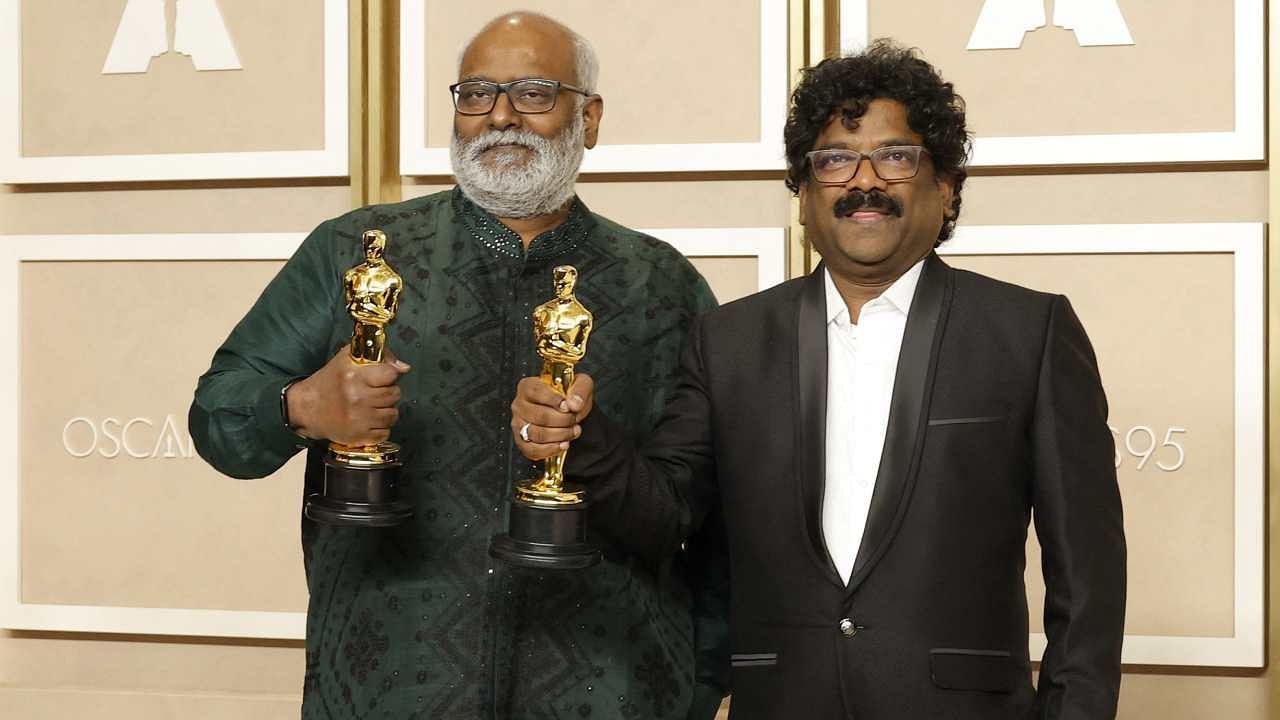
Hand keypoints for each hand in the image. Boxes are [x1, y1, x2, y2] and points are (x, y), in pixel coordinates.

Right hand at [286, 347, 409, 444]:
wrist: (307, 407)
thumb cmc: (330, 381)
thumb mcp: (349, 358)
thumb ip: (380, 356)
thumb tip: (404, 368)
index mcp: (355, 376)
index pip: (391, 374)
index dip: (390, 375)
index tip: (382, 377)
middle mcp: (357, 397)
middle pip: (395, 394)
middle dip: (388, 392)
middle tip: (375, 392)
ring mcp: (358, 419)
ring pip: (393, 415)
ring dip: (386, 411)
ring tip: (372, 407)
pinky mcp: (358, 436)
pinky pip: (385, 433)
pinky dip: (380, 428)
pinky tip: (369, 421)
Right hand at [510, 373, 594, 460]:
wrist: (568, 412)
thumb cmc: (569, 396)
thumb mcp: (581, 384)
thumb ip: (580, 389)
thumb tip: (573, 404)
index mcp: (528, 386)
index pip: (537, 392)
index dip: (554, 400)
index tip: (568, 407)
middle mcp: (519, 405)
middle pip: (540, 416)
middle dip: (563, 421)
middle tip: (574, 420)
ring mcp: (518, 424)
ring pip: (537, 434)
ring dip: (560, 435)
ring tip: (573, 431)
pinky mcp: (521, 441)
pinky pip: (533, 450)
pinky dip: (551, 449)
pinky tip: (563, 444)